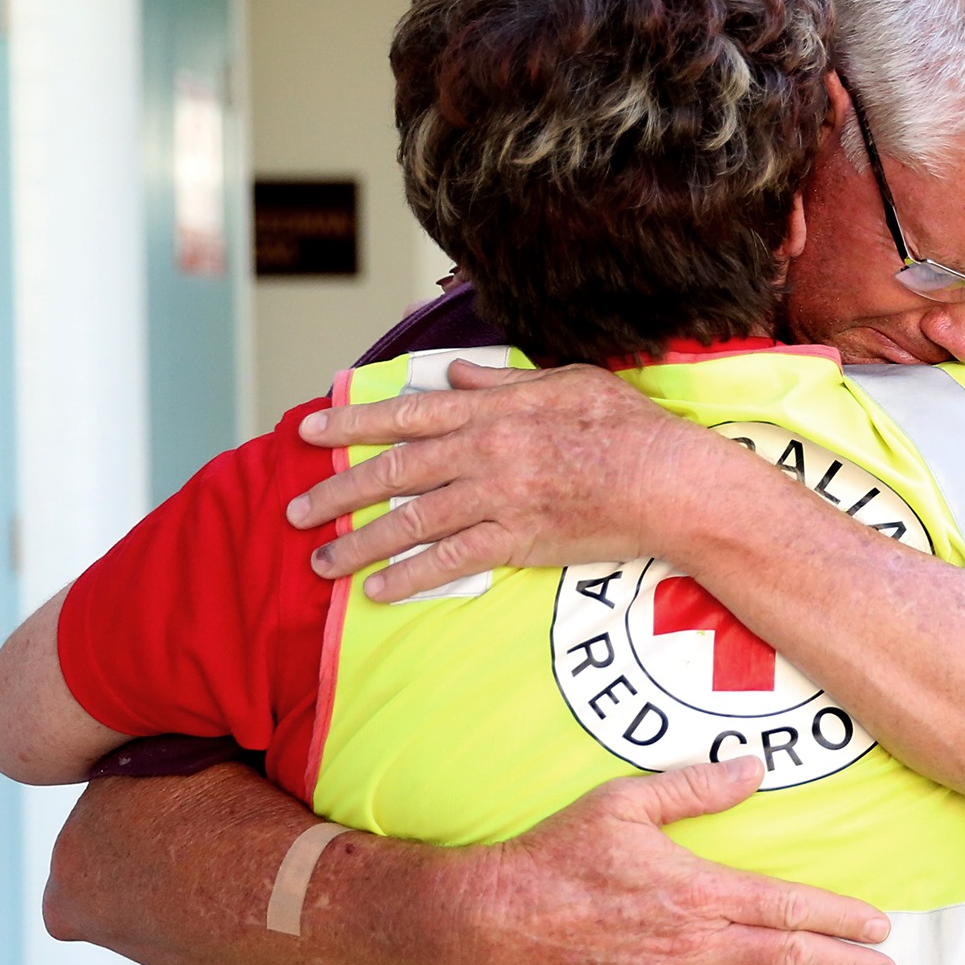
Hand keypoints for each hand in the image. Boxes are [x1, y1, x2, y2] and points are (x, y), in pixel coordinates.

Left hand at [287, 360, 724, 600]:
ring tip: (321, 559)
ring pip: (411, 520)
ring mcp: (498, 498)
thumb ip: (506, 382)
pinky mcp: (517, 540)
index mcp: (494, 411)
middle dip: (336, 490)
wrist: (670, 482)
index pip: (408, 415)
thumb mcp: (570, 382)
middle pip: (393, 472)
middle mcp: (485, 453)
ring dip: (359, 542)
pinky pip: (449, 561)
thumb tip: (459, 374)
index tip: (309, 430)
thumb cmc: (630, 428)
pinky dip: (409, 576)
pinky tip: (377, 589)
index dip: (353, 423)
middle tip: (294, 509)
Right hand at [448, 756, 894, 964]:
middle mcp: (696, 943)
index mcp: (698, 888)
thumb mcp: (626, 803)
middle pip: (788, 958)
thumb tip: (755, 765)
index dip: (839, 917)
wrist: (494, 921)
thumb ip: (696, 786)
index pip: (788, 906)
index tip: (878, 925)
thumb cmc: (559, 855)